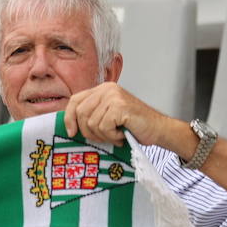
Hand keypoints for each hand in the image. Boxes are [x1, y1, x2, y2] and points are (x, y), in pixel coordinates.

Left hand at [63, 82, 180, 148]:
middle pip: (80, 113)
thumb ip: (91, 115)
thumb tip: (69, 126)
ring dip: (104, 135)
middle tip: (105, 137)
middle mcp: (106, 89)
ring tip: (117, 134)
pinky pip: (103, 127)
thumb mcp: (107, 117)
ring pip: (91, 123)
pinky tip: (123, 133)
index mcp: (101, 89)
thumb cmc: (133, 126)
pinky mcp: (120, 106)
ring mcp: (113, 96)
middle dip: (89, 131)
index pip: (74, 100)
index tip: (72, 133)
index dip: (69, 118)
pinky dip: (112, 136)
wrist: (158, 129)